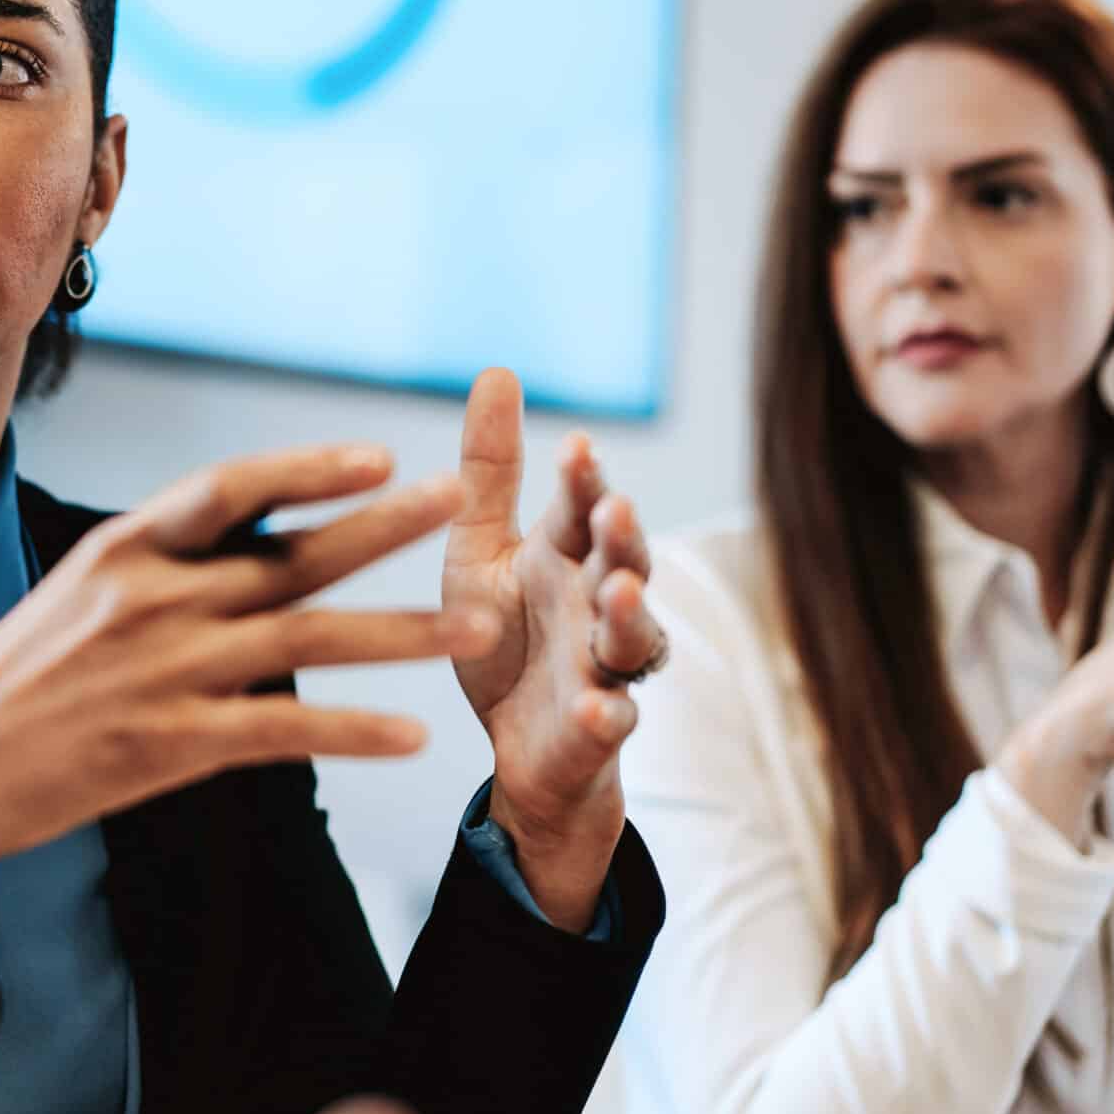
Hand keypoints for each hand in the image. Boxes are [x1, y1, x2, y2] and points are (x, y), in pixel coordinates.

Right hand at [0, 444, 498, 988]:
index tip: (377, 455)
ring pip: (307, 641)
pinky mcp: (166, 747)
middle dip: (383, 526)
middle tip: (460, 501)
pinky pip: (282, 733)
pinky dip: (352, 732)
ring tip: (477, 628)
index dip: (306, 469)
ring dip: (401, 634)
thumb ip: (164, 566)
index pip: (229, 488)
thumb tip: (247, 535)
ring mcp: (161, 673)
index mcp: (125, 549)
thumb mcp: (78, 593)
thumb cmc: (16, 681)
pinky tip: (412, 736)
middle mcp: (149, 599)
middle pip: (291, 556)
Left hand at [442, 369, 662, 928]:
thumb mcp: (480, 550)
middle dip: (622, 536)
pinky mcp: (597, 728)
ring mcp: (603, 666)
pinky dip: (606, 714)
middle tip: (612, 509)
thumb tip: (499, 369)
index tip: (574, 446)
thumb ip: (490, 471)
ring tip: (620, 592)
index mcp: (564, 557)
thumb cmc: (501, 635)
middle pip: (623, 562)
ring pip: (632, 638)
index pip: (582, 510)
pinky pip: (612, 721)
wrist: (513, 745)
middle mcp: (594, 604)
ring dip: (631, 615)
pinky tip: (594, 707)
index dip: (584, 480)